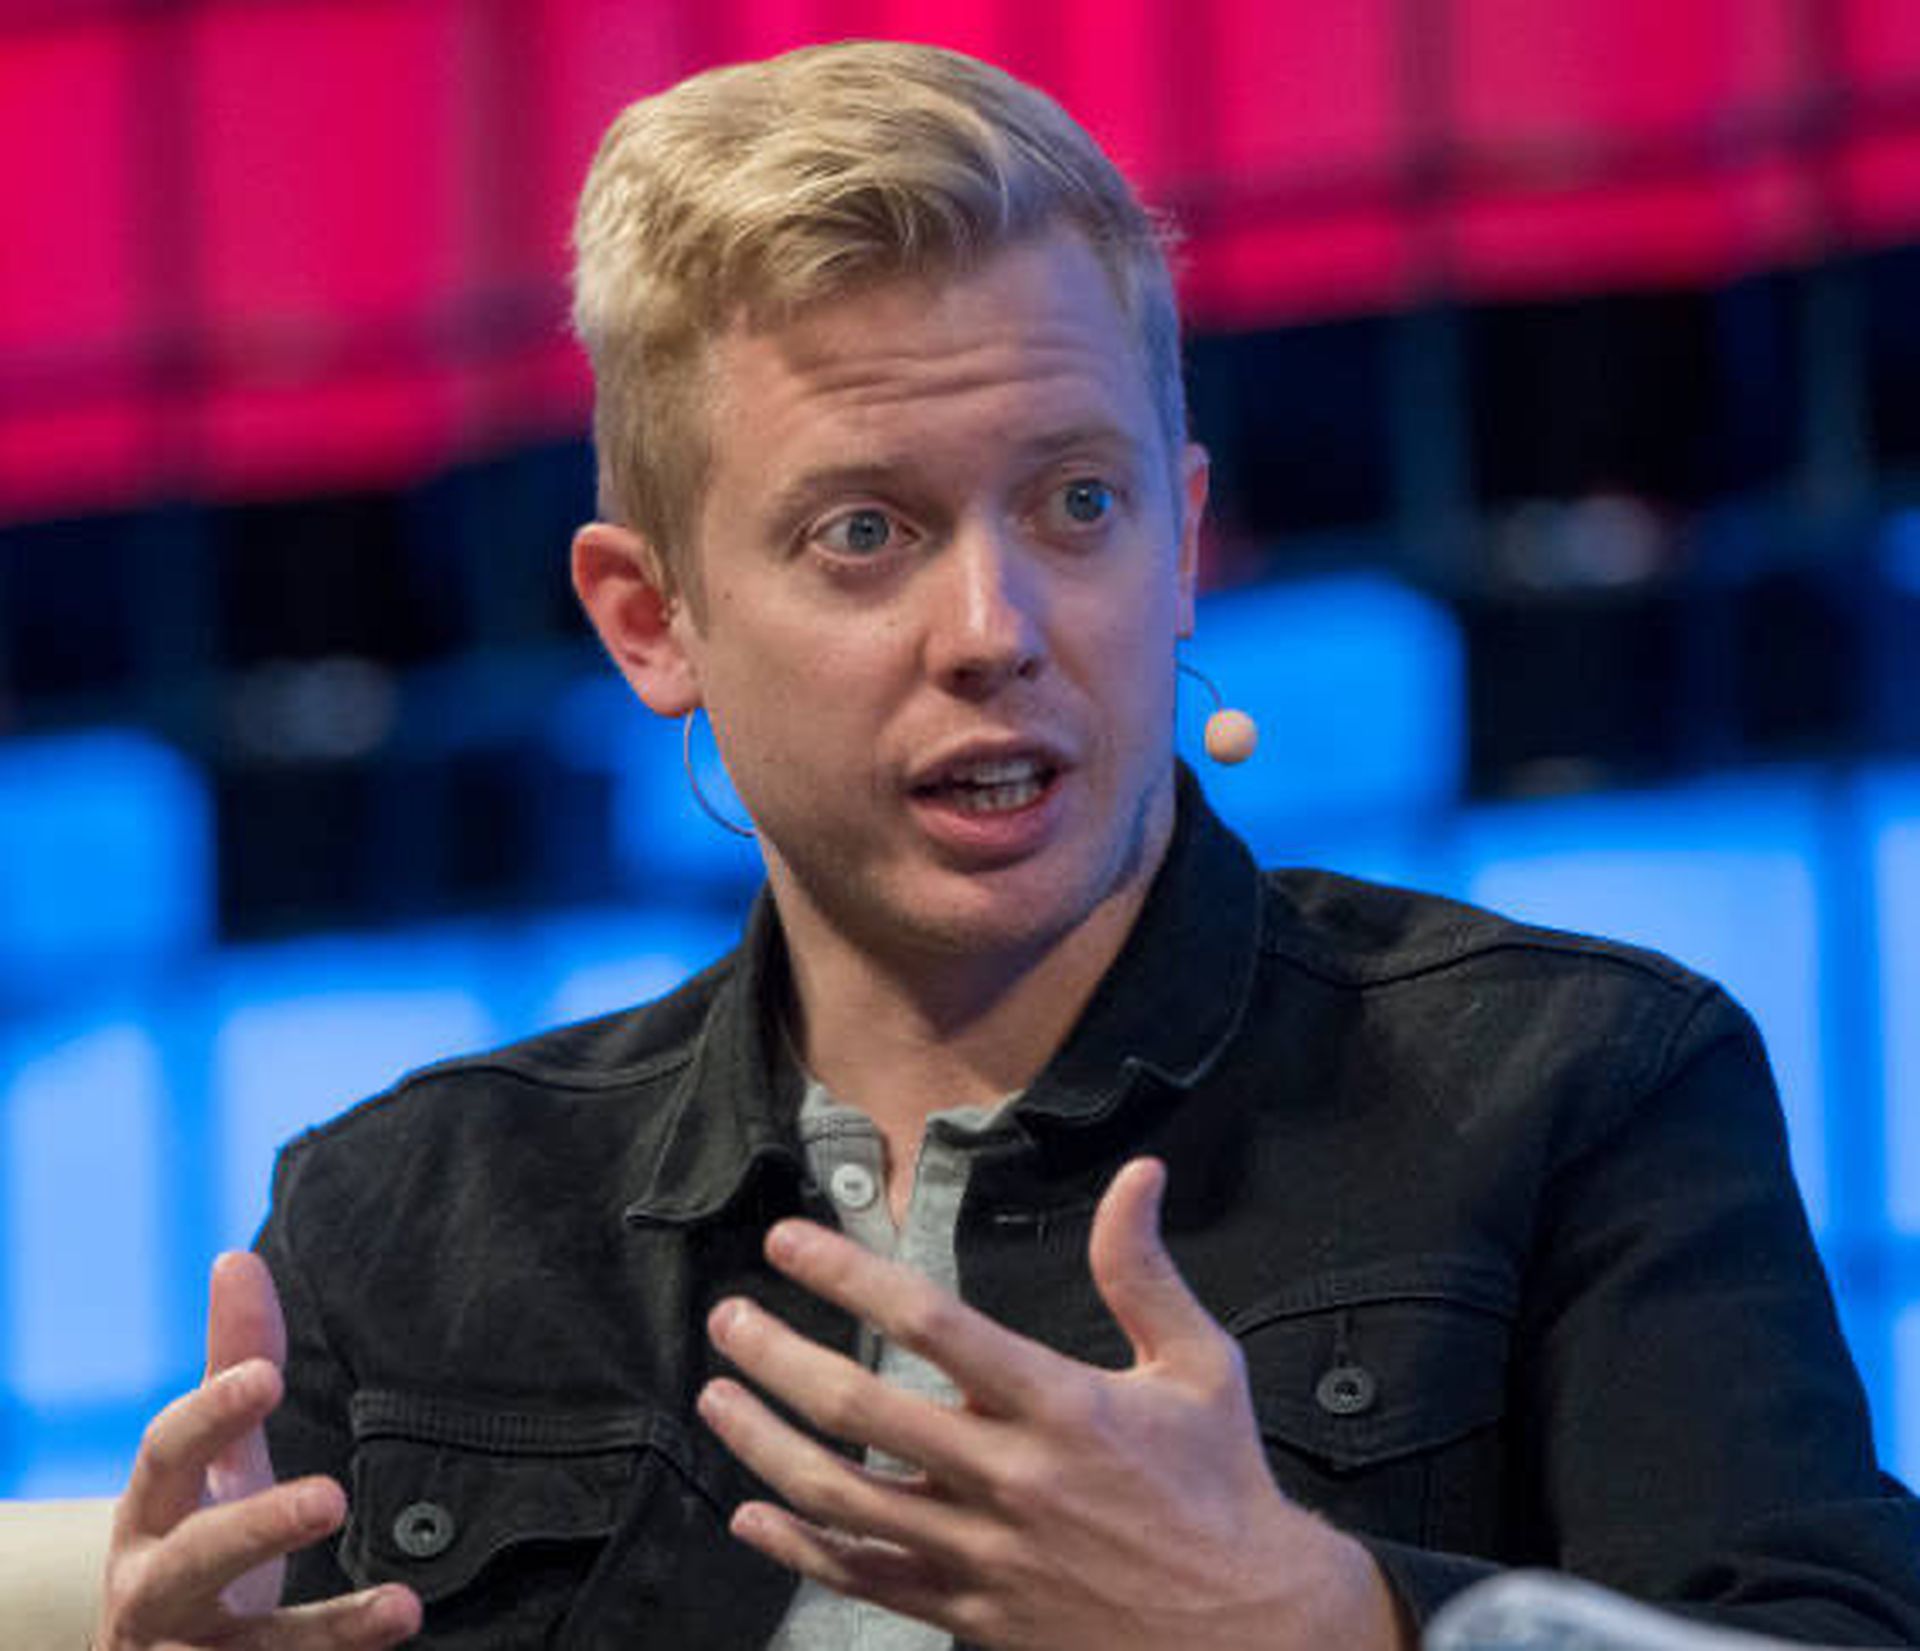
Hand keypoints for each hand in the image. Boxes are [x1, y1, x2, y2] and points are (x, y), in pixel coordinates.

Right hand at [95, 1251, 420, 1648]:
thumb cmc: (197, 1535)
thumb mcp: (215, 1462)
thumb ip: (231, 1365)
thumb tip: (235, 1258)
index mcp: (152, 1515)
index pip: (168, 1455)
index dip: (211, 1414)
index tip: (268, 1375)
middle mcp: (154, 1592)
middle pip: (194, 1560)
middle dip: (257, 1529)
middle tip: (330, 1497)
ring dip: (323, 1633)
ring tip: (404, 1608)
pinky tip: (398, 1636)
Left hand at [698, 1157, 1408, 1650]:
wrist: (1248, 1635)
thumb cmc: (1220, 1488)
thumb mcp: (1200, 1367)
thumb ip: (1145, 1272)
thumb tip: (1138, 1175)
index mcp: (1059, 1407)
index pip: (930, 1325)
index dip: (848, 1275)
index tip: (786, 1241)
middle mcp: (1007, 1479)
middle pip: (860, 1410)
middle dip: (777, 1358)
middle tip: (727, 1321)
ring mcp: (981, 1555)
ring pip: (840, 1499)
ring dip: (763, 1445)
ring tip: (717, 1400)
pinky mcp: (969, 1614)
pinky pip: (861, 1579)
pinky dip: (797, 1548)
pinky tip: (752, 1516)